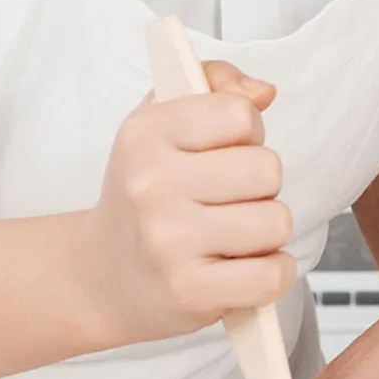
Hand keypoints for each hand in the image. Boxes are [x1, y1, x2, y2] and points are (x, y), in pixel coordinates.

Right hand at [77, 64, 293, 343]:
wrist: (102, 277)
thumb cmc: (147, 195)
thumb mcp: (162, 125)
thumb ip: (216, 88)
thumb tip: (264, 92)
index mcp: (145, 135)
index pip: (240, 114)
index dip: (248, 135)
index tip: (226, 153)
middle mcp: (151, 185)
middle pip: (267, 169)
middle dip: (261, 187)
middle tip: (230, 201)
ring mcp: (168, 241)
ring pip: (276, 222)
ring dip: (268, 233)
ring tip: (234, 236)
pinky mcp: (190, 291)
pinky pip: (272, 274)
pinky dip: (271, 273)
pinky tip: (243, 268)